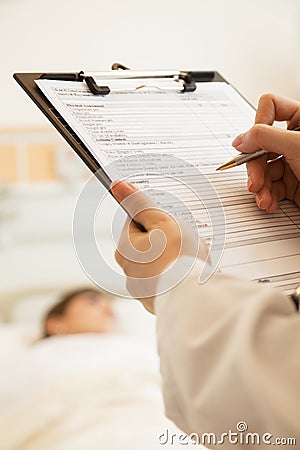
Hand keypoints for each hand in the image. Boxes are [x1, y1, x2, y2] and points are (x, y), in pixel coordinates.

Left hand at [111, 181, 207, 312]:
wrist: (195, 297)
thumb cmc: (179, 257)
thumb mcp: (161, 221)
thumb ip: (140, 203)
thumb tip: (118, 186)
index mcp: (125, 248)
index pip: (136, 221)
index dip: (155, 217)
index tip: (169, 221)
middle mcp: (127, 269)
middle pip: (147, 242)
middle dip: (164, 239)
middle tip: (181, 241)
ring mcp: (141, 288)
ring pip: (157, 261)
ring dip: (170, 257)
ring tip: (187, 259)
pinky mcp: (154, 300)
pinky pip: (164, 280)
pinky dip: (173, 275)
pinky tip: (186, 275)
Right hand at [232, 93, 299, 211]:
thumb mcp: (297, 146)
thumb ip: (265, 137)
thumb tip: (241, 139)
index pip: (269, 107)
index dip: (258, 125)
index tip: (253, 143)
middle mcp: (294, 139)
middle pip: (259, 144)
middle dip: (256, 167)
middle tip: (255, 181)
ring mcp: (292, 161)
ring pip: (262, 168)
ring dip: (260, 187)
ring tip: (264, 198)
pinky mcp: (291, 183)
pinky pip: (269, 186)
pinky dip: (267, 196)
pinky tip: (270, 203)